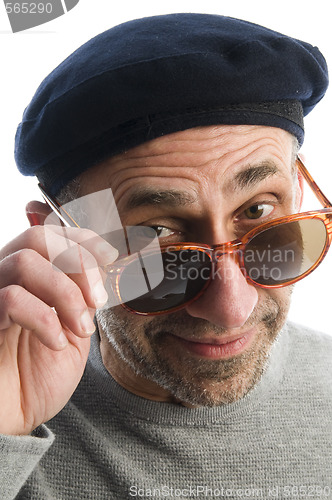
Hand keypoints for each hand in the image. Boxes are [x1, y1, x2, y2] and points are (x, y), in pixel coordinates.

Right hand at [0, 201, 117, 434]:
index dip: (81, 238)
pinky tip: (55, 342)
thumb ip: (83, 298)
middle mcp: (3, 280)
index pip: (49, 235)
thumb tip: (102, 268)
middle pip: (37, 238)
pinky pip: (11, 298)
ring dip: (66, 293)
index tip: (110, 255)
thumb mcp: (73, 331)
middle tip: (98, 299)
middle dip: (78, 263)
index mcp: (28, 279)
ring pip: (25, 262)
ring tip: (80, 328)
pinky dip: (44, 318)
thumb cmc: (38, 376)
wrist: (12, 416)